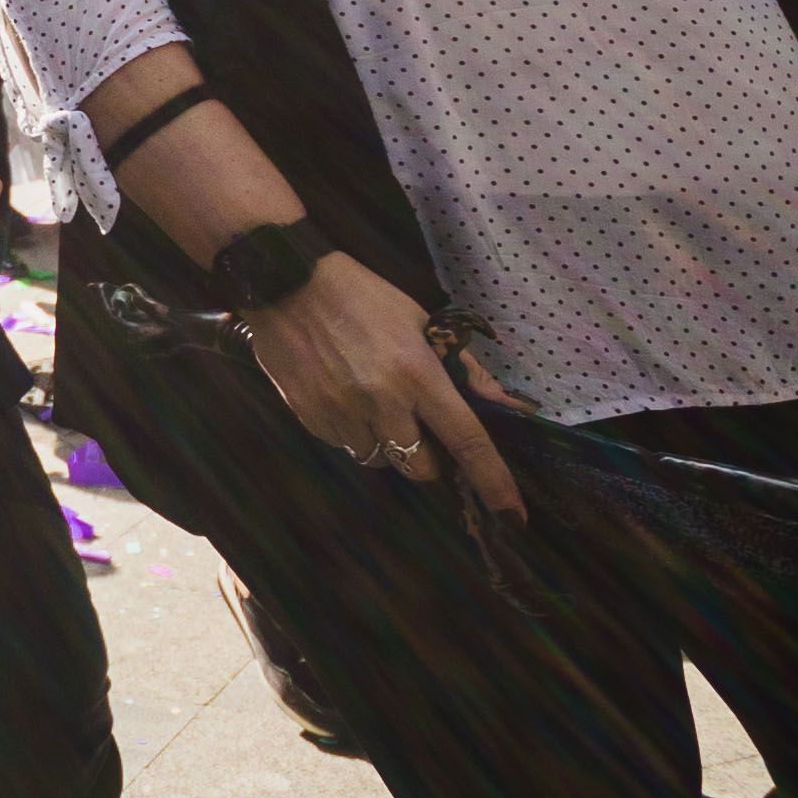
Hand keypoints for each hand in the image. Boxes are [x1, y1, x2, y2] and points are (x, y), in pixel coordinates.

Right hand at [238, 252, 525, 515]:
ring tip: (373, 406)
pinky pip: (342, 445)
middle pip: (421, 468)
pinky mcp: (309, 417)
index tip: (512, 516)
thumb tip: (509, 405)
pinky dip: (351, 432)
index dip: (493, 482)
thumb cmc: (362, 295)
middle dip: (428, 458)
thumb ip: (465, 370)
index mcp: (417, 374)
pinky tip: (342, 396)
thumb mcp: (421, 321)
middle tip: (419, 427)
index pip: (466, 440)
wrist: (285, 282)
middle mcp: (381, 402)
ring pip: (378, 460)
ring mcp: (340, 413)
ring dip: (386, 445)